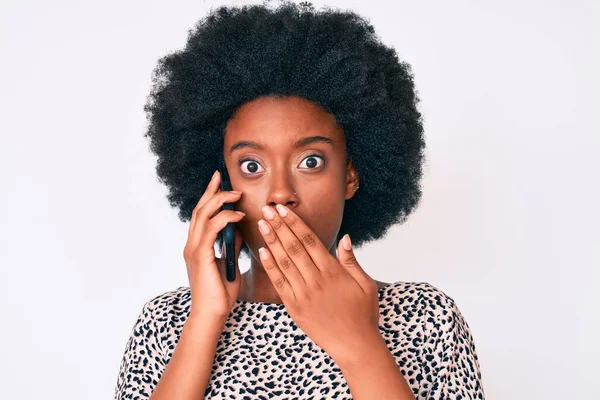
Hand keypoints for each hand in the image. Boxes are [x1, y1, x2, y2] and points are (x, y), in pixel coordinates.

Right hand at [182, 170, 245, 320]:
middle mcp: (192, 245)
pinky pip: (211, 230)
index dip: (209, 195)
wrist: (212, 315)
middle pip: (199, 209)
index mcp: (197, 246)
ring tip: (236, 195)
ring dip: (220, 201)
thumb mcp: (231, 263)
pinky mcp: (200, 256)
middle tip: (222, 177)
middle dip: (211, 191)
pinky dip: (225, 219)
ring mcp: (194, 249)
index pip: (202, 214)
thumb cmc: (221, 293)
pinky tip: (239, 216)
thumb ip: (231, 245)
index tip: (218, 180)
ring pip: (203, 215)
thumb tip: (238, 228)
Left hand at [256, 204, 380, 363]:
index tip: (283, 209)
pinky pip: (279, 283)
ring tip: (262, 224)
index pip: (309, 240)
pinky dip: (270, 267)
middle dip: (279, 226)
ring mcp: (303, 294)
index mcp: (333, 271)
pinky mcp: (295, 308)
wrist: (355, 346)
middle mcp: (316, 280)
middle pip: (293, 246)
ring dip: (271, 241)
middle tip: (267, 209)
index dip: (294, 222)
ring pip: (284, 262)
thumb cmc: (363, 314)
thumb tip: (345, 237)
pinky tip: (262, 252)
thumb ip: (351, 260)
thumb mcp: (365, 284)